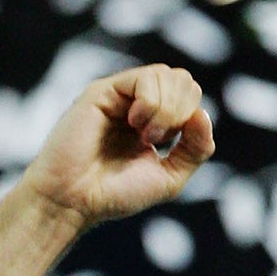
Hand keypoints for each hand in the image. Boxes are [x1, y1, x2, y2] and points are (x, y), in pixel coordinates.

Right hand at [18, 65, 213, 228]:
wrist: (73, 201)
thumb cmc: (112, 195)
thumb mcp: (169, 177)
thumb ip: (195, 149)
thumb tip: (203, 114)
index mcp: (150, 122)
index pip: (187, 94)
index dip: (190, 115)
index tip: (166, 144)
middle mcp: (133, 104)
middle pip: (181, 79)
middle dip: (181, 109)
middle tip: (157, 138)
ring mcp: (117, 96)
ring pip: (166, 75)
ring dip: (167, 108)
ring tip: (146, 134)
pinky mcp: (102, 92)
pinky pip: (145, 78)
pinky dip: (151, 102)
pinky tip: (135, 123)